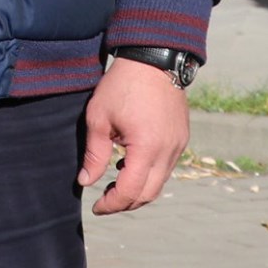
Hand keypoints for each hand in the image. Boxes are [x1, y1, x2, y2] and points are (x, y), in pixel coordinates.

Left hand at [77, 58, 190, 215]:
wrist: (154, 60)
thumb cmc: (122, 86)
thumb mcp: (99, 118)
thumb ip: (94, 154)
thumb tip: (85, 182)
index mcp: (147, 148)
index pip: (130, 190)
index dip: (112, 204)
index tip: (96, 208)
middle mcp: (168, 151)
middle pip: (149, 193)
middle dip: (126, 203)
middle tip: (104, 202)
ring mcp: (179, 145)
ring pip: (160, 182)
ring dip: (138, 190)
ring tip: (114, 183)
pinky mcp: (181, 138)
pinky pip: (166, 167)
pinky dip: (149, 174)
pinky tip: (129, 165)